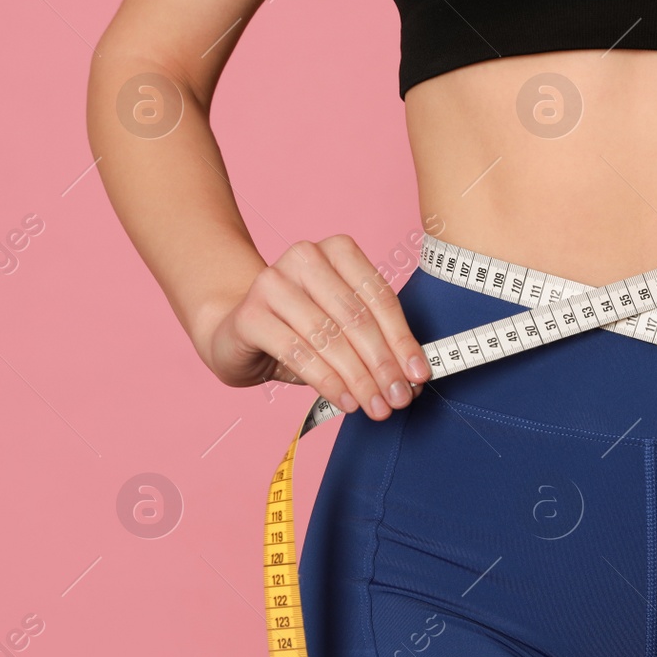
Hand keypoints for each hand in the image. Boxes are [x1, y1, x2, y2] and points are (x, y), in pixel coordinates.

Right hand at [200, 235, 430, 420]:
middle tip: (399, 398)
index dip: (403, 340)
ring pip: (329, 337)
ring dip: (358, 378)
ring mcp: (273, 282)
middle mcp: (304, 257)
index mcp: (337, 251)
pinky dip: (327, 381)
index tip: (419, 375)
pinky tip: (345, 400)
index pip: (379, 297)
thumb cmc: (300, 330)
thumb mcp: (343, 328)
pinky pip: (298, 352)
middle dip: (383, 364)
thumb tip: (415, 376)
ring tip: (375, 406)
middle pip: (356, 317)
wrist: (236, 333)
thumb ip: (378, 343)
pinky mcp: (250, 314)